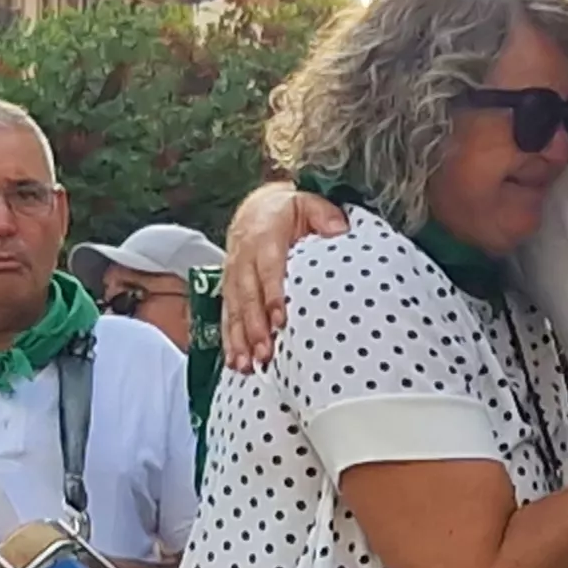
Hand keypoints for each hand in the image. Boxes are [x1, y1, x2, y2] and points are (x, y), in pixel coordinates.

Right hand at [218, 184, 340, 370]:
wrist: (256, 208)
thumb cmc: (285, 211)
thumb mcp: (308, 203)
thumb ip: (325, 216)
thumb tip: (341, 230)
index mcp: (264, 237)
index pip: (268, 269)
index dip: (272, 295)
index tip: (280, 319)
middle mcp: (244, 258)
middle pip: (247, 295)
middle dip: (254, 327)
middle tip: (264, 352)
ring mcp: (233, 274)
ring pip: (233, 309)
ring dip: (239, 339)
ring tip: (246, 364)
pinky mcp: (229, 288)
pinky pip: (226, 314)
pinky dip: (229, 339)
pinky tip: (234, 360)